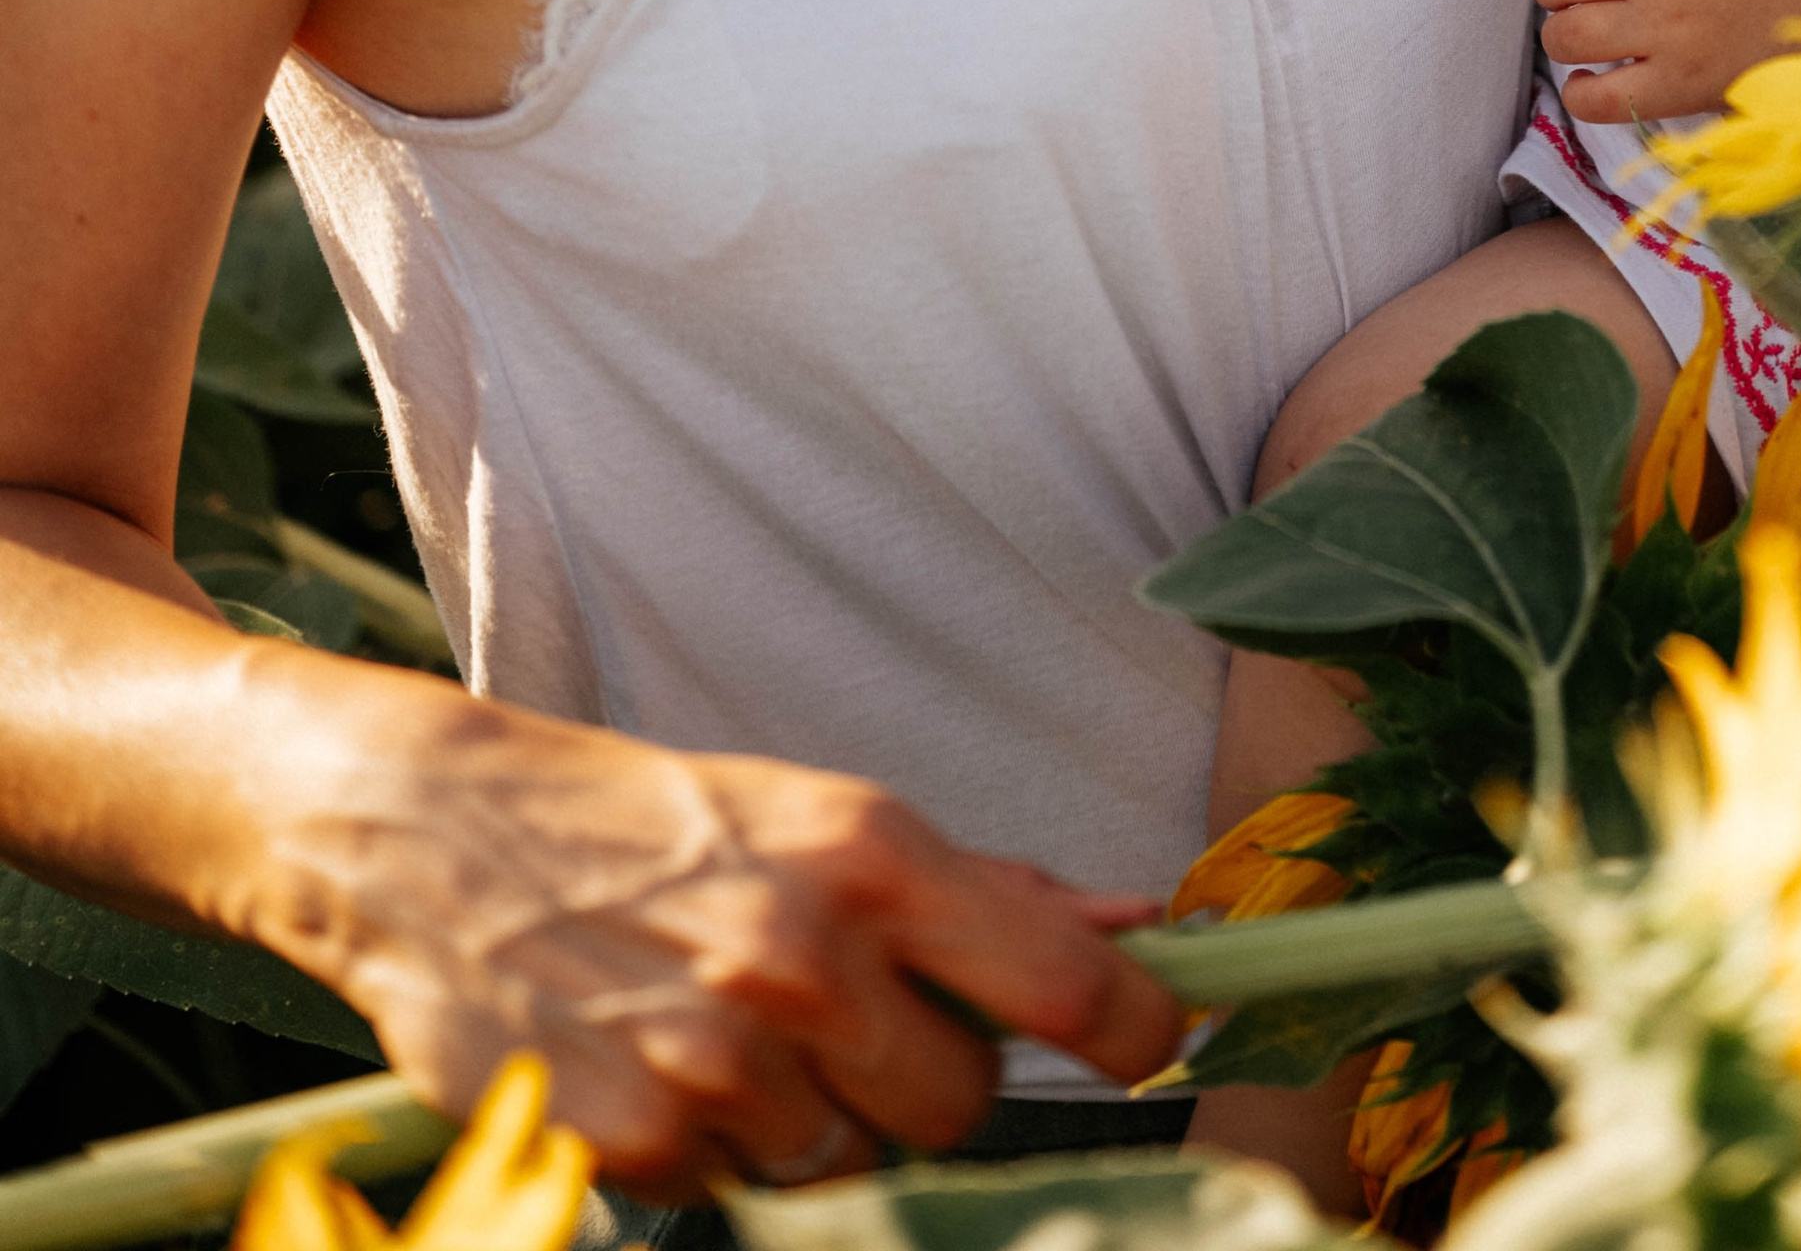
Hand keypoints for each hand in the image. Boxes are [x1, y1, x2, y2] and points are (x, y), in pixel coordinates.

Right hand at [239, 669, 1182, 1193]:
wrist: (439, 836)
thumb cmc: (659, 822)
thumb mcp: (826, 819)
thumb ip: (986, 892)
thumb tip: (1140, 924)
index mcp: (872, 857)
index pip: (1066, 987)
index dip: (1131, 1030)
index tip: (1148, 1042)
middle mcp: (806, 957)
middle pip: (959, 1106)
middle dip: (925, 1080)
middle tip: (849, 1021)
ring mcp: (717, 1059)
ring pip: (842, 1162)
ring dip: (806, 1116)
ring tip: (728, 1026)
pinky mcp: (632, 1141)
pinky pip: (730, 1195)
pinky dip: (708, 1152)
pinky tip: (659, 1065)